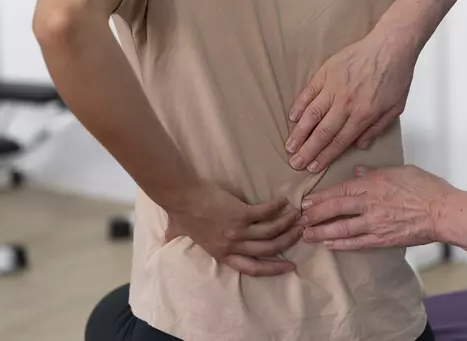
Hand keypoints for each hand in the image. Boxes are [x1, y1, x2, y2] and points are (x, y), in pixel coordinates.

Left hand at [165, 183, 301, 275]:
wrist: (181, 196)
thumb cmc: (180, 213)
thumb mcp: (177, 233)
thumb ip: (177, 239)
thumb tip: (165, 240)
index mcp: (221, 254)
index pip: (252, 268)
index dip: (272, 268)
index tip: (289, 266)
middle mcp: (232, 246)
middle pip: (267, 250)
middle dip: (287, 243)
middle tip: (301, 234)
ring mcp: (237, 230)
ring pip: (270, 232)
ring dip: (287, 225)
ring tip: (297, 216)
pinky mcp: (240, 213)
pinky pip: (265, 213)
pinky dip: (277, 208)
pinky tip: (284, 202)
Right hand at [286, 28, 417, 172]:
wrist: (391, 45)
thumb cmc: (396, 76)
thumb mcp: (395, 108)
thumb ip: (377, 128)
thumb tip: (359, 145)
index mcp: (363, 114)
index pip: (339, 141)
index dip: (324, 156)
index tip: (313, 167)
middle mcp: (345, 103)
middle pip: (321, 133)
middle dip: (307, 151)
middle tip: (295, 163)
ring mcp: (333, 87)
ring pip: (311, 115)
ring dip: (298, 132)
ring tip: (289, 146)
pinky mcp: (326, 72)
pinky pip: (308, 92)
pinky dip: (299, 106)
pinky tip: (292, 118)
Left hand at [298, 166, 454, 249]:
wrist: (444, 211)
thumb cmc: (426, 187)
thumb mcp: (399, 170)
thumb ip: (375, 172)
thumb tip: (358, 173)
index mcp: (373, 184)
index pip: (339, 190)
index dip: (320, 197)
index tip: (306, 201)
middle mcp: (369, 203)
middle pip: (335, 209)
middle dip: (314, 215)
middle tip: (299, 219)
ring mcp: (375, 223)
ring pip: (341, 228)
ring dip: (321, 232)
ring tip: (306, 235)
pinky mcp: (383, 239)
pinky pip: (357, 242)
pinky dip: (340, 244)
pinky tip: (328, 244)